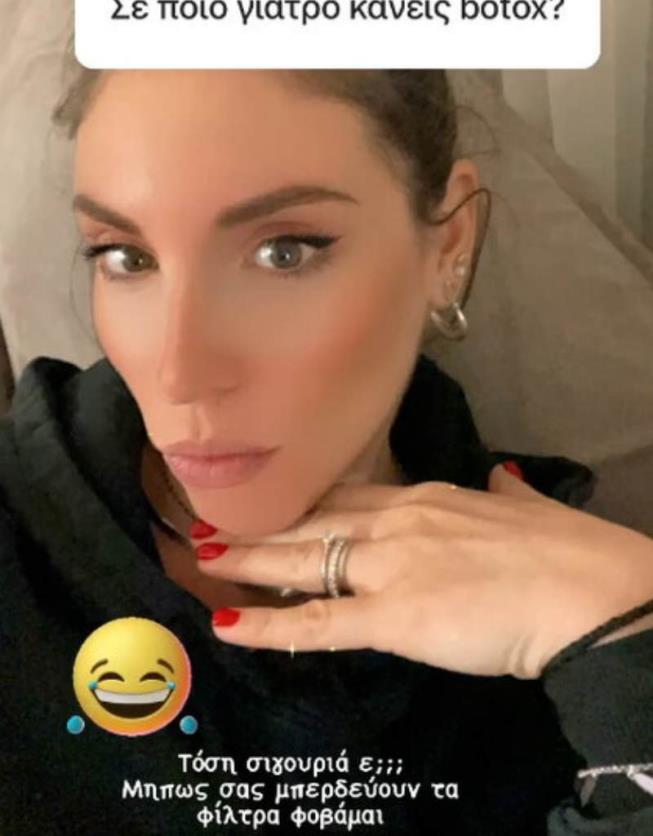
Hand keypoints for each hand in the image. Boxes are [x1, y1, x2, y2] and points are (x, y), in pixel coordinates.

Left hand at [192, 465, 652, 678]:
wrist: (584, 589)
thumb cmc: (563, 551)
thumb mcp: (526, 508)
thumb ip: (506, 492)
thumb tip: (502, 479)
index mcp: (427, 498)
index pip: (349, 496)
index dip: (305, 501)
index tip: (272, 501)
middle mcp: (397, 523)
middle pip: (312, 520)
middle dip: (260, 523)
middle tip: (211, 519)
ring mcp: (389, 567)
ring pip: (302, 560)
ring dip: (247, 559)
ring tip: (201, 555)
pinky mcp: (393, 617)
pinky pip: (319, 622)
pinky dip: (269, 626)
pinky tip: (229, 623)